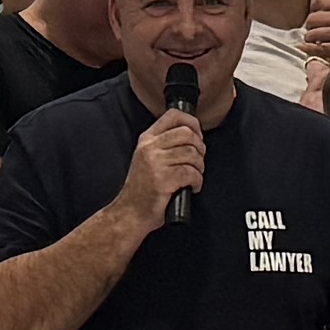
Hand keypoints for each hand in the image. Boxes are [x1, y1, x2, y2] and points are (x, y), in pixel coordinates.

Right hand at [116, 98, 209, 233]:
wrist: (130, 213)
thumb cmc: (143, 189)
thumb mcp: (148, 158)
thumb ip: (164, 144)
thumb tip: (193, 135)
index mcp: (147, 139)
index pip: (173, 116)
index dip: (192, 122)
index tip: (197, 136)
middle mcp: (149, 147)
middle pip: (187, 133)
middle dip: (200, 148)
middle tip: (197, 161)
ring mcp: (155, 162)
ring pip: (192, 153)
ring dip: (199, 167)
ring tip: (194, 176)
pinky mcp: (163, 179)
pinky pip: (191, 172)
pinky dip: (197, 181)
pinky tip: (192, 187)